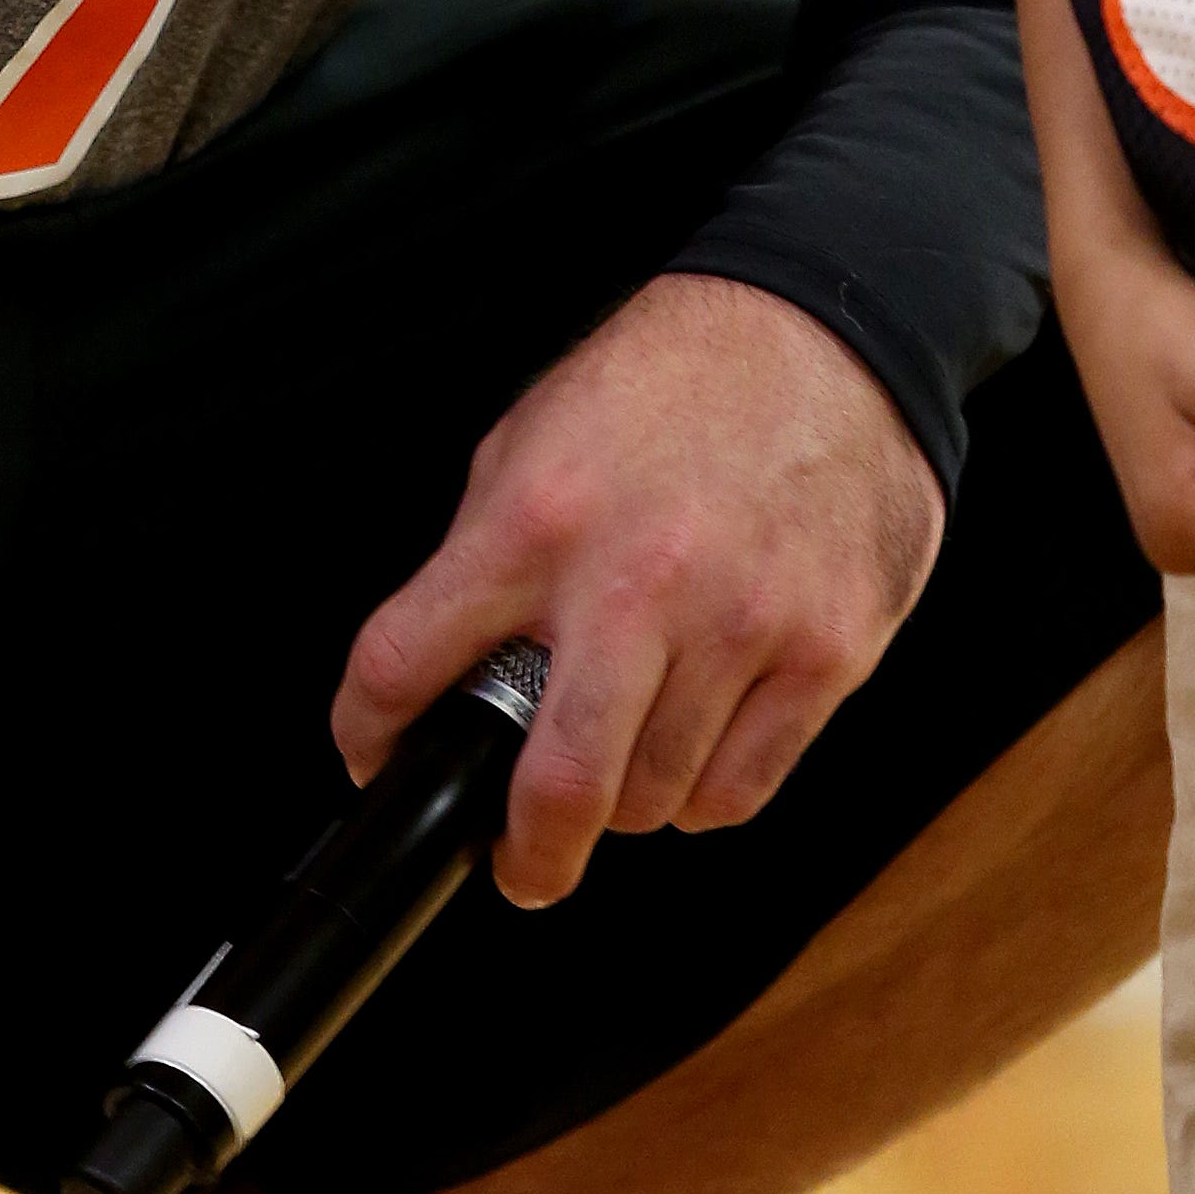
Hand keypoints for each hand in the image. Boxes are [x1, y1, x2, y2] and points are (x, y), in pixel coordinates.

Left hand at [334, 272, 943, 907]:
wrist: (828, 328)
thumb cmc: (676, 381)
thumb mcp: (534, 440)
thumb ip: (486, 559)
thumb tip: (445, 674)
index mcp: (536, 521)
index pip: (404, 663)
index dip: (366, 733)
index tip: (375, 756)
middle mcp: (635, 582)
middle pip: (558, 785)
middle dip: (528, 854)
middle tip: (523, 865)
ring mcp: (739, 624)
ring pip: (654, 799)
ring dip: (628, 801)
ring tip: (631, 750)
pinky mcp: (825, 651)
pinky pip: (741, 788)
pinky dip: (705, 792)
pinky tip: (700, 738)